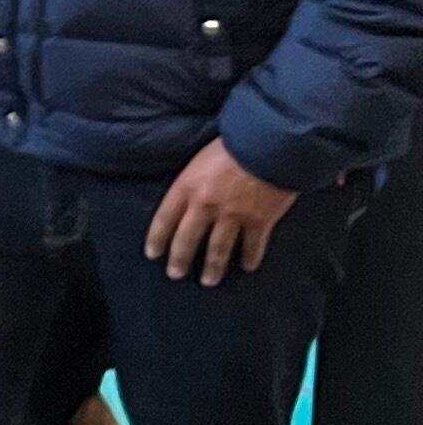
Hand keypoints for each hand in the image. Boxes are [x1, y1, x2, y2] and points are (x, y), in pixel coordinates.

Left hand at [146, 139, 297, 285]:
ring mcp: (233, 216)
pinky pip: (253, 246)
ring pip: (218, 249)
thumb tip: (188, 198)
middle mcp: (206, 206)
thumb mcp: (200, 159)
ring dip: (213, 267)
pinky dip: (251, 258)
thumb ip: (193, 182)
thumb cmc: (235, 144)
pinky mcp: (260, 221)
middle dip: (180, 260)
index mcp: (187, 187)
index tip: (153, 254)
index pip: (164, 219)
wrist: (270, 144)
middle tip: (175, 274)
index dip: (157, 239)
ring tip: (209, 280)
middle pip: (187, 240)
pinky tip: (248, 266)